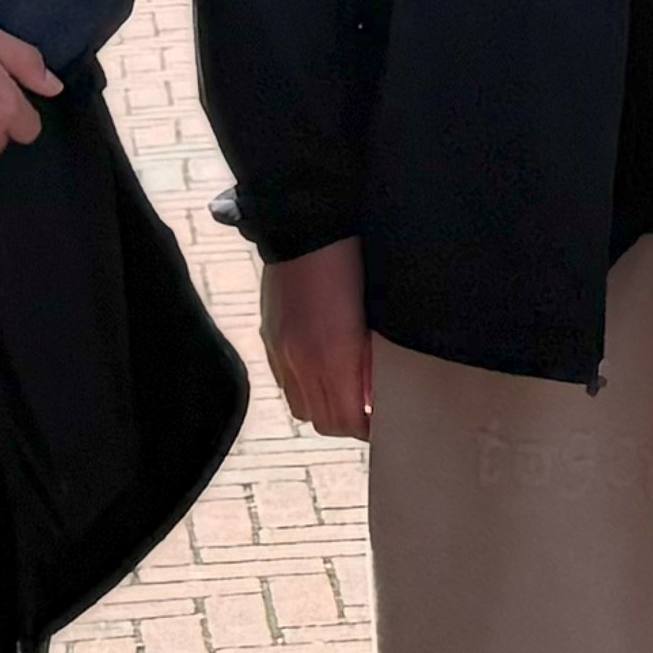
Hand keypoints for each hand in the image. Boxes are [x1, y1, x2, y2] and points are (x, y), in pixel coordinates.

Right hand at [261, 236, 373, 441]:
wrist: (305, 223)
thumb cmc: (350, 260)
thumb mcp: (370, 312)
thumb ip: (370, 355)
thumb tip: (374, 387)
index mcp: (335, 352)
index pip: (349, 420)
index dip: (368, 429)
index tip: (383, 422)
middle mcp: (303, 358)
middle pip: (324, 422)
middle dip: (348, 425)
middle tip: (369, 415)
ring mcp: (282, 350)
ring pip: (302, 410)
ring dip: (325, 411)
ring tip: (345, 398)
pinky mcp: (269, 337)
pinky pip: (286, 385)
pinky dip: (304, 390)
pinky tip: (320, 375)